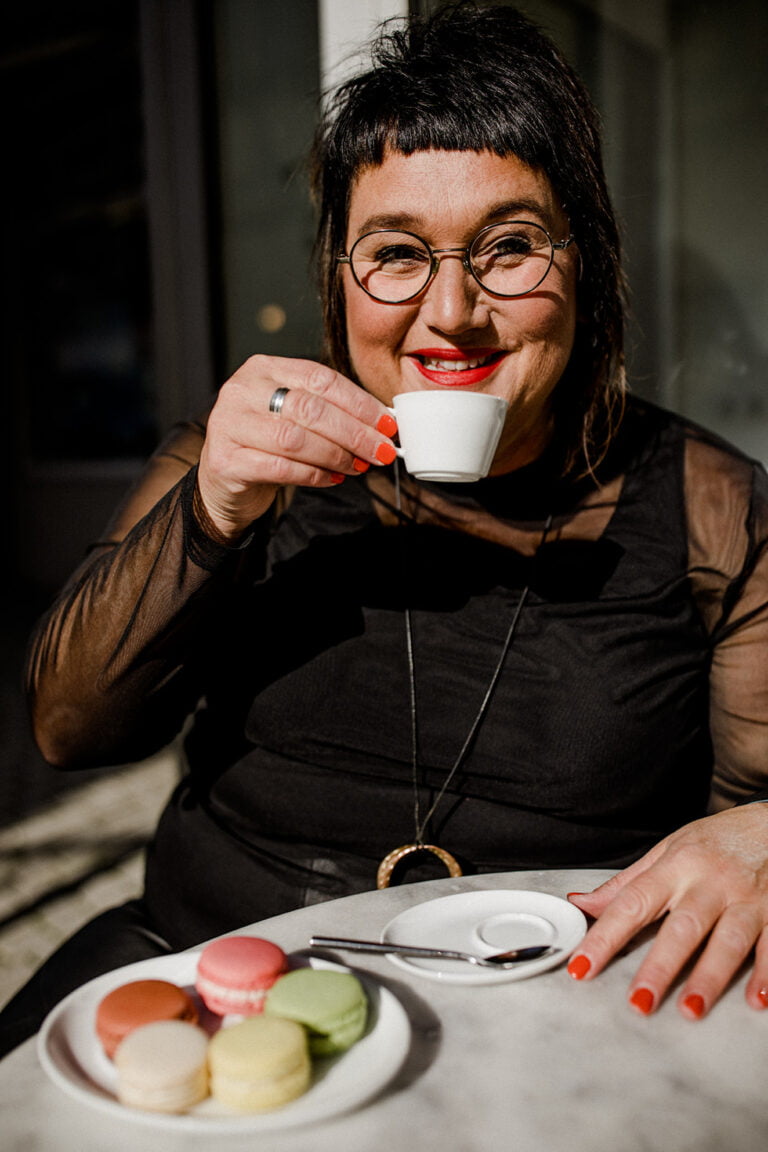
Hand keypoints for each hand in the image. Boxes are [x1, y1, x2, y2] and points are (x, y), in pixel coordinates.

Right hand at [197, 355, 397, 539]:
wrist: (225, 482)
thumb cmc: (268, 445)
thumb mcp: (294, 417)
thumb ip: (329, 412)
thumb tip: (381, 424)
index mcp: (264, 368)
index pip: (320, 379)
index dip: (359, 402)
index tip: (387, 424)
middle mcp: (242, 390)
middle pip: (310, 408)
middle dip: (354, 432)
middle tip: (382, 452)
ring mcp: (229, 424)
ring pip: (295, 438)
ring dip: (336, 455)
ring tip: (359, 466)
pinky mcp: (225, 460)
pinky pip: (281, 467)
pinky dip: (314, 475)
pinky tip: (334, 478)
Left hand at [566, 803, 767, 1017]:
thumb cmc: (715, 841)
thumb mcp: (667, 850)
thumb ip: (627, 884)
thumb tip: (582, 904)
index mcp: (676, 867)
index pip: (633, 903)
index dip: (605, 936)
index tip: (582, 966)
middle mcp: (710, 883)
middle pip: (683, 927)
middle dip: (660, 966)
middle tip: (639, 1001)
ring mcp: (746, 898)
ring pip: (728, 940)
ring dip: (709, 976)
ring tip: (691, 1008)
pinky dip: (766, 974)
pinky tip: (757, 1000)